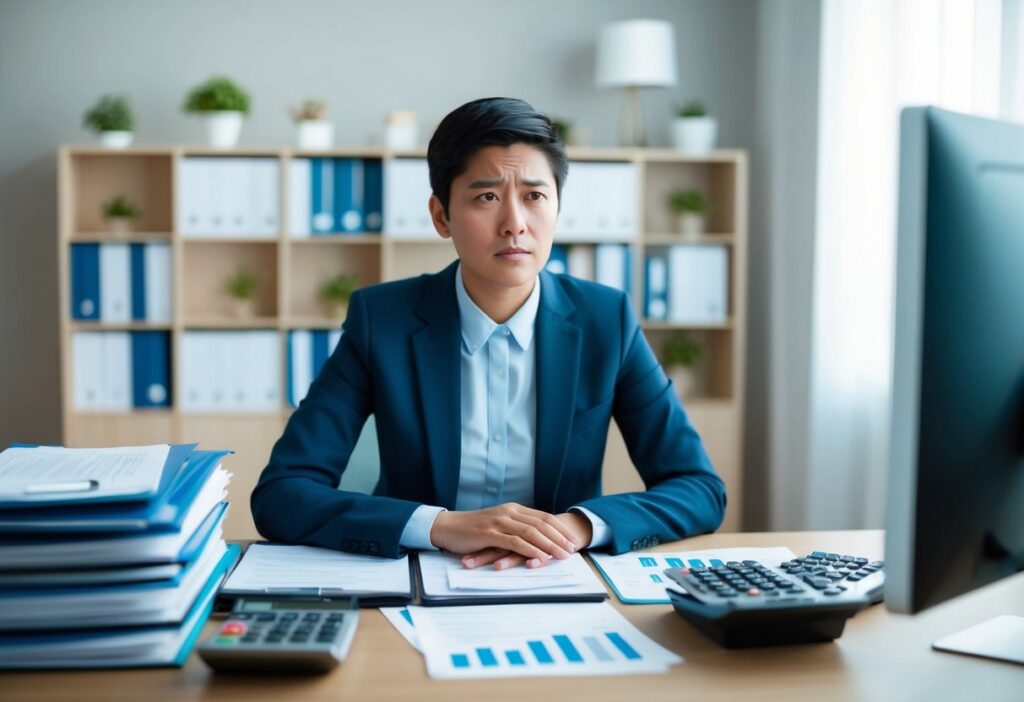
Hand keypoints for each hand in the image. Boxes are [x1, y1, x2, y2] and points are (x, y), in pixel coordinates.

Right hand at [457, 511, 593, 570]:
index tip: (573, 540)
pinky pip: (514, 542)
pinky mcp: (489, 533)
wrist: (447, 527)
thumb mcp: (498, 524)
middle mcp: (509, 512)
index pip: (543, 517)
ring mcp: (499, 522)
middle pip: (541, 524)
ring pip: (531, 532)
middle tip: (573, 550)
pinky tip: (540, 558)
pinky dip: (530, 550)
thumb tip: (536, 539)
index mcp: (513, 509)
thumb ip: (515, 528)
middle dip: (560, 538)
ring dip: (549, 545)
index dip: (560, 529)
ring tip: (562, 556)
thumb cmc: (472, 529)